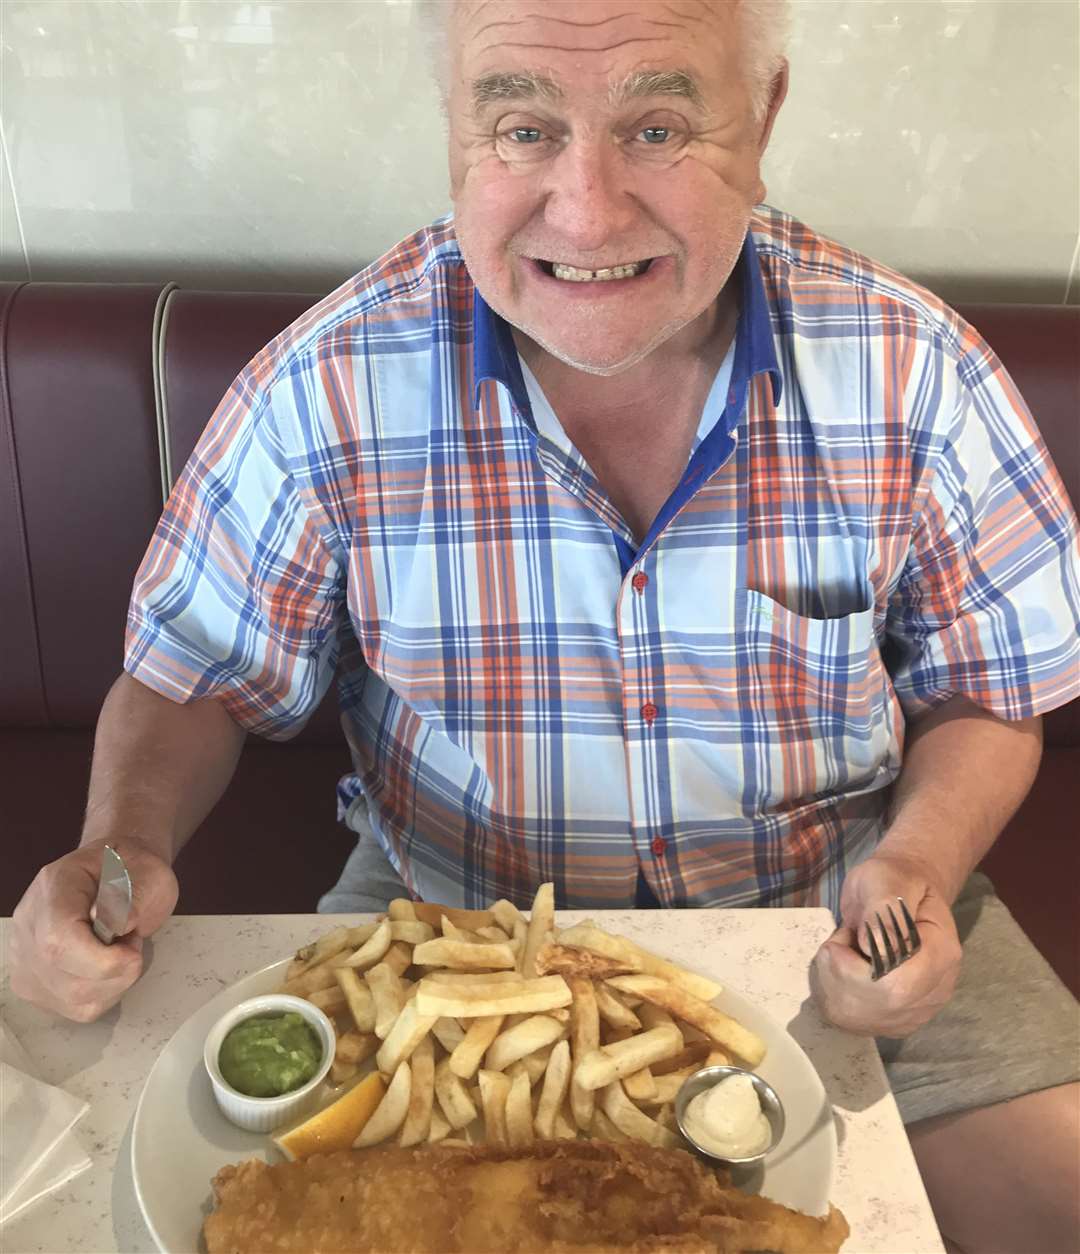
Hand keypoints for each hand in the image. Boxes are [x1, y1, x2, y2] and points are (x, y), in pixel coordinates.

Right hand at [8, 837, 177, 1021]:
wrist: (119, 875)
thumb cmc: (133, 873)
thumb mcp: (149, 873)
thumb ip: (138, 896)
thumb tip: (121, 923)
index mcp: (55, 885)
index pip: (58, 938)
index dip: (98, 959)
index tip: (133, 952)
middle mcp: (29, 922)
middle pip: (61, 974)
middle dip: (115, 970)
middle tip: (131, 942)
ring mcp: (25, 955)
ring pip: (71, 998)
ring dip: (113, 983)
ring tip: (119, 949)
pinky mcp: (34, 983)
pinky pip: (74, 1008)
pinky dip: (105, 995)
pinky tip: (107, 968)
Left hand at [810, 853, 961, 1037]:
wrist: (901, 894)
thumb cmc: (892, 882)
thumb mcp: (884, 880)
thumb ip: (882, 908)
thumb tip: (876, 947)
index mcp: (941, 954)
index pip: (895, 985)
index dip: (855, 965)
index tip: (849, 933)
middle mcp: (935, 992)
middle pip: (875, 1005)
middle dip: (839, 970)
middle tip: (844, 940)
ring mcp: (916, 1011)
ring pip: (854, 1018)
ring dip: (832, 981)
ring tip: (845, 953)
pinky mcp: (892, 1021)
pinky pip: (848, 1021)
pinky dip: (831, 994)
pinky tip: (842, 972)